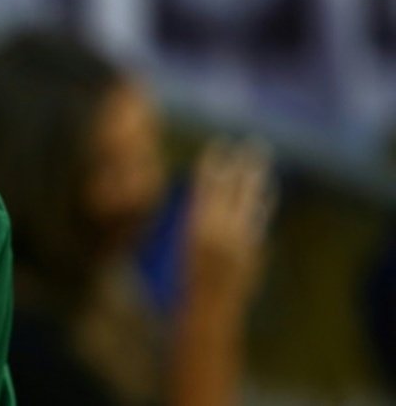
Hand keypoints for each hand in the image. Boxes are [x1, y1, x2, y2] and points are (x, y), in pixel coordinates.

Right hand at [184, 136, 273, 312]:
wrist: (209, 308)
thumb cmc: (187, 277)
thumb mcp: (186, 243)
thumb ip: (200, 220)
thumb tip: (211, 198)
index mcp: (196, 225)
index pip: (207, 185)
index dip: (214, 162)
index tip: (220, 144)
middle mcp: (220, 228)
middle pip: (234, 188)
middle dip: (243, 164)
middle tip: (254, 144)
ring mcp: (240, 238)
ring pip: (250, 201)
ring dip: (256, 179)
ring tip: (261, 161)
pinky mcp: (253, 249)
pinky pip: (258, 218)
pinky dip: (261, 202)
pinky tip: (266, 191)